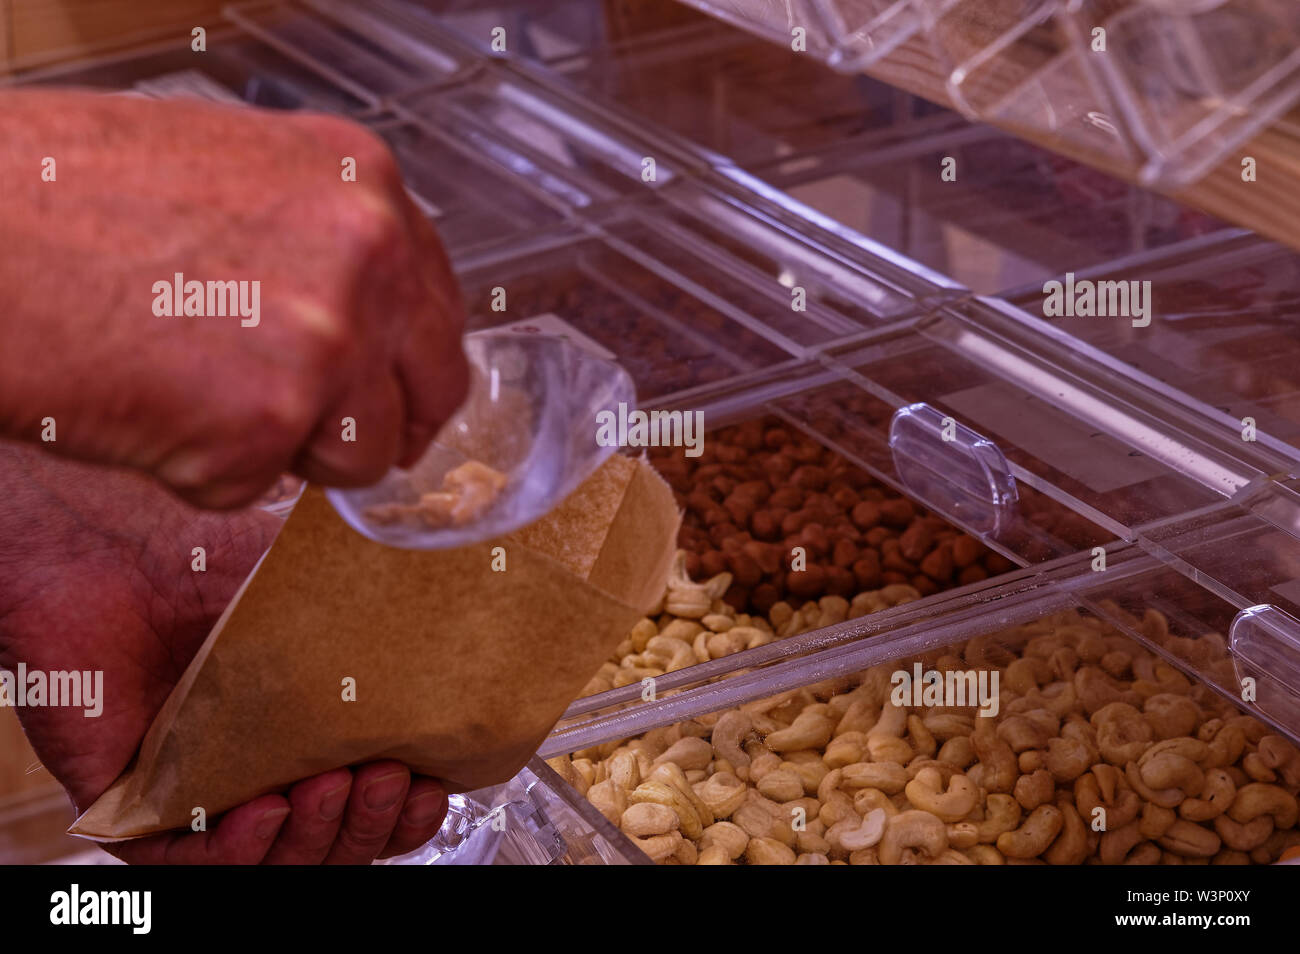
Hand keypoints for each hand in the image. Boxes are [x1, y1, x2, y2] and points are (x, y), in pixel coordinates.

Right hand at [0, 90, 468, 508]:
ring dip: (290, 455)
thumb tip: (365, 318)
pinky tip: (146, 409)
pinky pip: (260, 485)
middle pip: (433, 389)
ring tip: (196, 402)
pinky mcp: (266, 420)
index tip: (400, 394)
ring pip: (361, 454)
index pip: (440, 306)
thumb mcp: (235, 175)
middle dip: (384, 427)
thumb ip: (322, 242)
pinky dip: (203, 472)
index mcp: (364, 183)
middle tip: (332, 442)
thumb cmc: (64, 194)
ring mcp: (326, 341)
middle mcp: (369, 256)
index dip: (416, 364)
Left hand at [0, 444, 447, 862]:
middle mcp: (262, 770)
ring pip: (274, 863)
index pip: (372, 801)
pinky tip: (264, 809)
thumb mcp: (327, 589)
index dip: (408, 810)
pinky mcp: (136, 811)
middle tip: (386, 778)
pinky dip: (238, 852)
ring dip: (317, 838)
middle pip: (333, 844)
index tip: (435, 786)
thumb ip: (394, 610)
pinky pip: (192, 866)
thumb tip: (477, 604)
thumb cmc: (208, 559)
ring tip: (333, 785)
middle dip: (370, 825)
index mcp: (311, 733)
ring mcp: (202, 794)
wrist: (110, 548)